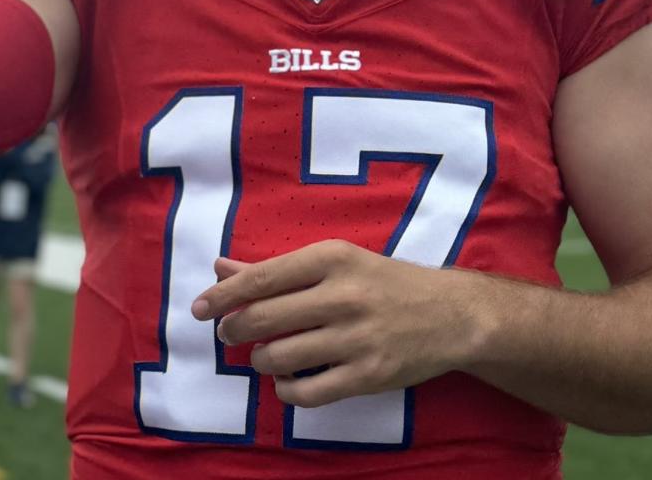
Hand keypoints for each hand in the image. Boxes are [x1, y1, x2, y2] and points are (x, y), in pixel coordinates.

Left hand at [191, 239, 484, 408]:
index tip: (199, 309)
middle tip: (231, 334)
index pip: (261, 278)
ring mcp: (357, 338)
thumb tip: (220, 268)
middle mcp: (344, 295)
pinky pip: (308, 393)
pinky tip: (288, 380)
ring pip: (280, 357)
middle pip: (263, 319)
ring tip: (265, 356)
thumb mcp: (336, 262)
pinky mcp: (369, 375)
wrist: (452, 315)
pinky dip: (287, 390)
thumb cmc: (385, 283)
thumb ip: (276, 268)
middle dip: (235, 330)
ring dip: (260, 360)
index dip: (222, 296)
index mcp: (333, 258)